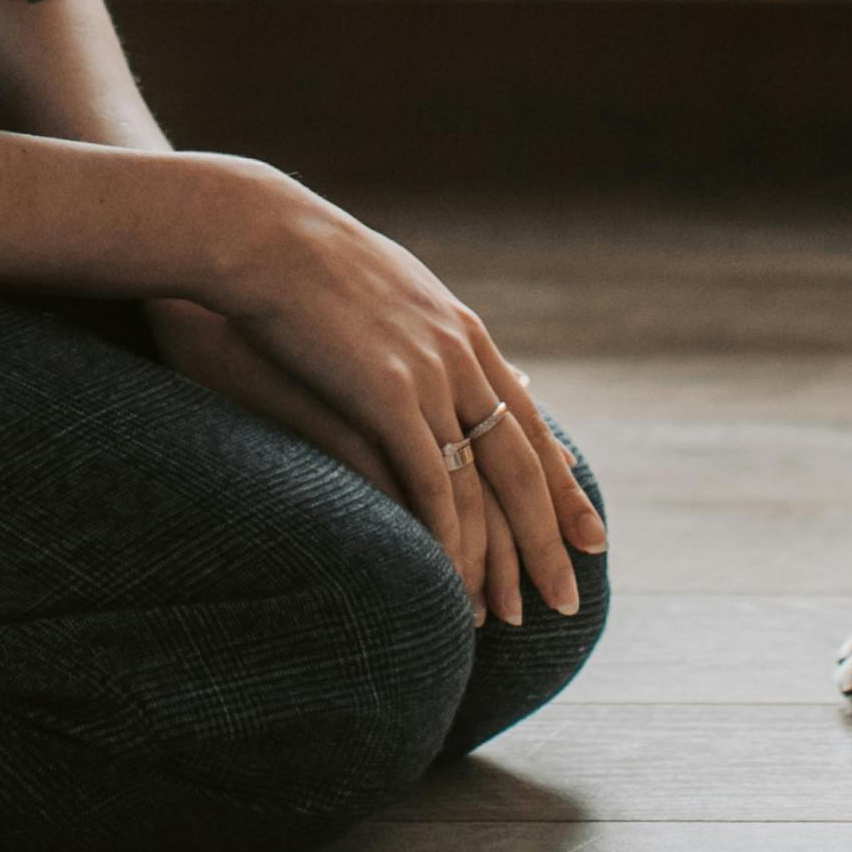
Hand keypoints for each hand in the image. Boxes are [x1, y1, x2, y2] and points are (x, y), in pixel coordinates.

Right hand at [173, 158, 606, 626]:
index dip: (562, 487)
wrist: (263, 236)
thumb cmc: (308, 268)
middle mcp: (463, 356)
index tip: (588, 535)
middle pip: (523, 466)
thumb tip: (464, 358)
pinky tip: (449, 582)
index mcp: (464, 335)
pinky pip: (432, 485)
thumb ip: (431, 337)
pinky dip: (447, 541)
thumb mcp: (390, 296)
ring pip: (483, 488)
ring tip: (504, 616)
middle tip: (566, 601)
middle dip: (549, 540)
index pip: (529, 426)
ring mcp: (431, 376)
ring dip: (497, 559)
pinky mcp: (388, 396)